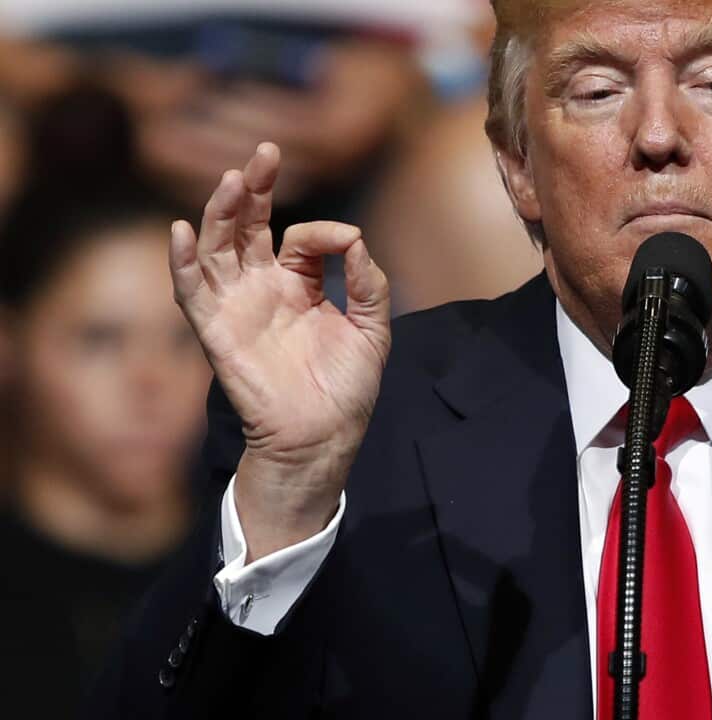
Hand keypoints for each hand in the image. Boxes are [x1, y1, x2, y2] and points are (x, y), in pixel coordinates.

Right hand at [170, 143, 390, 559]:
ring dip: (220, 212)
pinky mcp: (216, 332)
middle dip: (254, 188)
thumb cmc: (347, 387)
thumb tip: (355, 237)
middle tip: (265, 153)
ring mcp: (236, 307)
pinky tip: (181, 230)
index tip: (347, 243)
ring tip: (233, 180)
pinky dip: (182, 261)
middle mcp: (261, 289)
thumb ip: (367, 281)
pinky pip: (191, 292)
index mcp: (297, 285)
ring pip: (217, 247)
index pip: (300, 237)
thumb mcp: (373, 327)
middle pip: (246, 226)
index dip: (323, 231)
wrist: (324, 437)